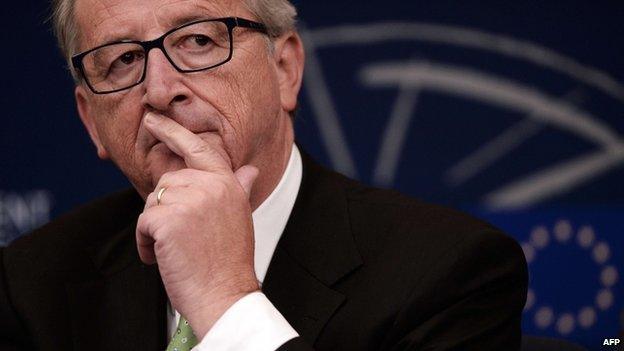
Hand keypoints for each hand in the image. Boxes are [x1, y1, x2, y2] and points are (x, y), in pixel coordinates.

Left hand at [136, 112, 259, 337]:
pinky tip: (163, 258)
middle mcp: (211, 186)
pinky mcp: (168, 219)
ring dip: (155, 228)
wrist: (224, 294)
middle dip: (166, 210)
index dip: (173, 132)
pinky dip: (145, 243)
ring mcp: (190, 201)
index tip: (153, 120)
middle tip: (182, 238)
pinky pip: (142, 222)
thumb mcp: (239, 217)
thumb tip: (249, 170)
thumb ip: (239, 188)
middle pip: (168, 182)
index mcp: (228, 183)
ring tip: (176, 249)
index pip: (199, 148)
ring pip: (153, 202)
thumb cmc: (229, 261)